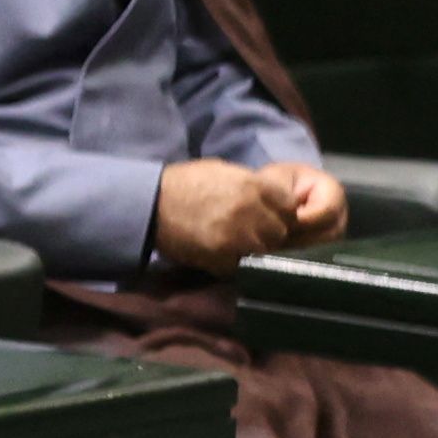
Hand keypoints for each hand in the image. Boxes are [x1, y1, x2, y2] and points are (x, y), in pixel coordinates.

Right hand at [151, 158, 300, 272]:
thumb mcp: (222, 172)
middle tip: (251, 233)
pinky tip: (222, 254)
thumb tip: (274, 198)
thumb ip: (252, 186)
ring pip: (264, 251)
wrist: (148, 201)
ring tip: (235, 244)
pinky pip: (243, 265)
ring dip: (253, 250)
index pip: (289, 207)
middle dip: (268, 233)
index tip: (270, 217)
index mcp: (253, 185)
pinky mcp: (223, 256)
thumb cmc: (184, 183)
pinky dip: (235, 263)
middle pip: (279, 232)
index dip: (280, 214)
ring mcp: (239, 235)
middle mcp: (251, 210)